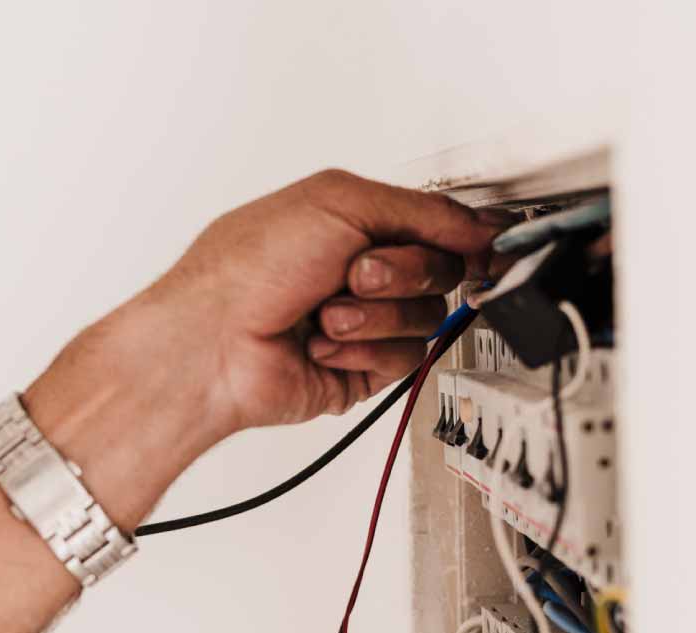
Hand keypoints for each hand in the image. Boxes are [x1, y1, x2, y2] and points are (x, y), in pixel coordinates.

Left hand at [147, 169, 507, 428]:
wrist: (212, 343)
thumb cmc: (247, 268)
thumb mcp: (340, 201)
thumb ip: (423, 210)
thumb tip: (478, 222)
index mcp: (352, 221)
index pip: (434, 224)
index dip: (461, 234)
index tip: (483, 244)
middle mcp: (357, 271)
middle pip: (438, 270)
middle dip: (402, 271)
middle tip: (357, 273)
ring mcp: (361, 322)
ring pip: (424, 318)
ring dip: (374, 315)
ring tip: (324, 314)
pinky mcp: (360, 369)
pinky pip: (403, 360)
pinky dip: (363, 350)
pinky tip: (321, 345)